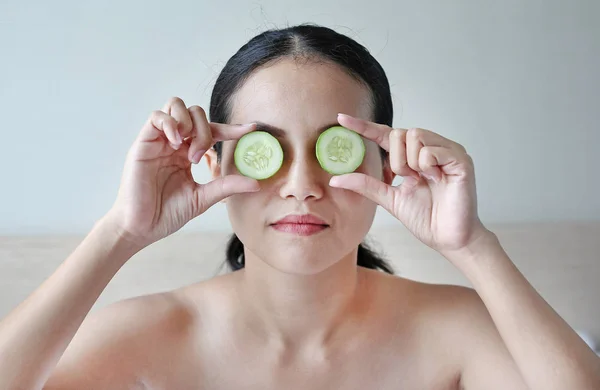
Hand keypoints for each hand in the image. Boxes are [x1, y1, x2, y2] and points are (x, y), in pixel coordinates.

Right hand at [106, 97, 258, 249]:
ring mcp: (159, 141)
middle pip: (196, 113)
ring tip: (187, 149)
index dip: (232, 128)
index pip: (212, 131)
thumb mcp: (203, 198)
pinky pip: (156, 117)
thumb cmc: (167, 213)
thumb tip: (256, 183)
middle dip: (205, 130)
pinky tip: (176, 143)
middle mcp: (175, 144)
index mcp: (188, 154)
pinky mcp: (143, 143)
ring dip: (189, 122)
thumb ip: (226, 186)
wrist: (141, 228)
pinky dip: (170, 123)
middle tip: (200, 157)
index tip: (252, 129)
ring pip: (176, 106)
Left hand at [330, 113, 489, 257]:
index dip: (363, 126)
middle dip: (396, 159)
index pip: (384, 135)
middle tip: (408, 178)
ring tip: (424, 179)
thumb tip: (335, 179)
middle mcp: (429, 148)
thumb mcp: (389, 198)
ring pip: (414, 135)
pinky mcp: (460, 158)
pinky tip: (437, 178)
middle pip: (398, 132)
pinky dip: (427, 165)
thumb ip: (365, 185)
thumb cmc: (425, 219)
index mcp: (412, 157)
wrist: (448, 239)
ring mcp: (446, 151)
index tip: (340, 119)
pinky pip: (431, 150)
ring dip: (411, 163)